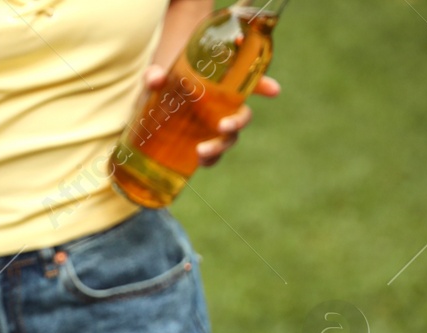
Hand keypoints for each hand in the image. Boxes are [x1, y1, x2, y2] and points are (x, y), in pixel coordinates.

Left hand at [142, 66, 281, 166]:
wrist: (152, 104)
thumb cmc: (161, 84)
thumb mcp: (156, 77)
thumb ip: (155, 76)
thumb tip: (155, 80)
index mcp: (222, 86)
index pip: (249, 83)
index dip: (264, 85)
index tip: (274, 90)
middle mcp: (223, 107)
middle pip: (241, 116)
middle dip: (237, 123)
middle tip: (223, 127)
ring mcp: (212, 127)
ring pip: (227, 139)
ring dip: (220, 148)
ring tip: (202, 153)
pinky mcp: (201, 143)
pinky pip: (211, 155)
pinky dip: (209, 160)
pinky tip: (200, 163)